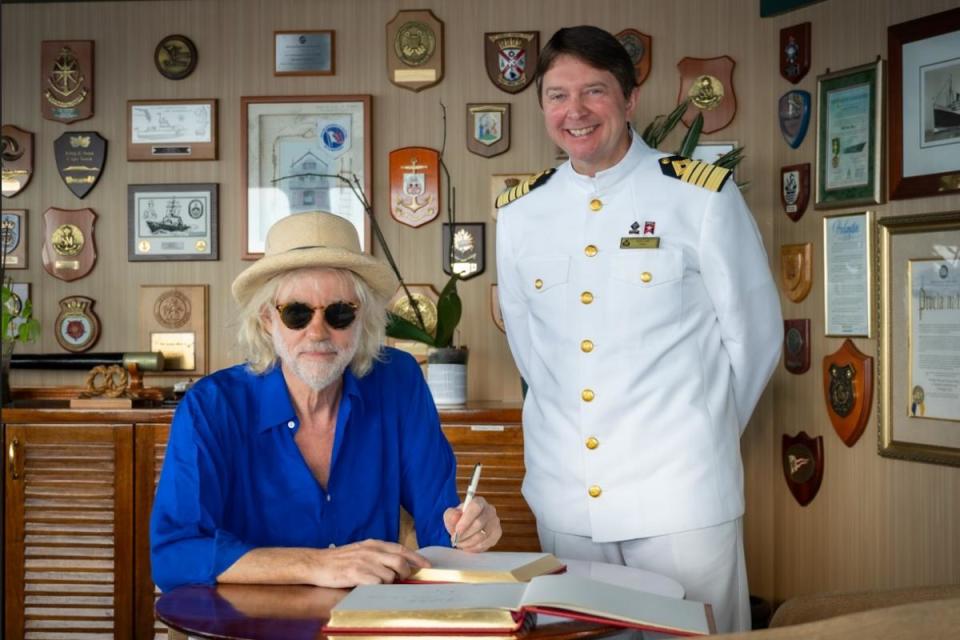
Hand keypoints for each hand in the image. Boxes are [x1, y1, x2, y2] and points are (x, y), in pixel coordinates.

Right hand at [307, 539, 428, 586]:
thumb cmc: (340, 559)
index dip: (416, 558)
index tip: (427, 565)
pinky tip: (370, 586)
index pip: (401, 549)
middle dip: (405, 573)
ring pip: (390, 575)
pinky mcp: (356, 574)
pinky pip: (376, 583)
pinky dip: (378, 588)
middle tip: (402, 579)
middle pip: (400, 562)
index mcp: (373, 544)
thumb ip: (378, 554)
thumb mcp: (361, 550)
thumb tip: (397, 563)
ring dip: (389, 583)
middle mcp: (371, 551)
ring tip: (379, 583)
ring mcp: (364, 562)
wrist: (317, 563)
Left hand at [444, 496, 500, 551]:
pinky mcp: (497, 534)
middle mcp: (490, 510)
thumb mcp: (451, 514)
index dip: (466, 520)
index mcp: (479, 502)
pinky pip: (485, 544)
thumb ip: (451, 515)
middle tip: (455, 539)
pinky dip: (473, 548)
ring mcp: (495, 522)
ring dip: (468, 542)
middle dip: (465, 534)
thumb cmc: (460, 518)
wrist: (467, 525)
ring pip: (482, 536)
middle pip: (479, 523)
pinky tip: (467, 546)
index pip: (475, 507)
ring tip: (459, 543)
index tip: (457, 531)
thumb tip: (455, 518)